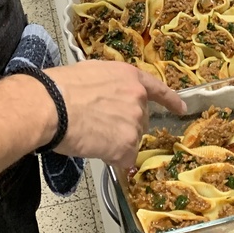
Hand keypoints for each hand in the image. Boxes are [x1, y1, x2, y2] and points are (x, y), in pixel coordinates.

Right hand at [47, 61, 187, 168]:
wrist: (52, 105)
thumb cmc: (61, 87)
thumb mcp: (90, 73)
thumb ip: (109, 85)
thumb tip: (105, 98)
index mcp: (130, 77)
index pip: (158, 89)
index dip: (170, 100)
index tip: (181, 108)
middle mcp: (139, 99)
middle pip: (140, 120)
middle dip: (124, 126)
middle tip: (98, 125)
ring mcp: (135, 123)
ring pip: (130, 140)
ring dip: (115, 143)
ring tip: (91, 136)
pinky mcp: (127, 145)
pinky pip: (124, 159)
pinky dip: (111, 158)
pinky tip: (94, 148)